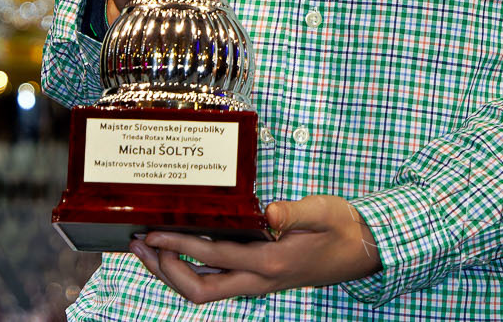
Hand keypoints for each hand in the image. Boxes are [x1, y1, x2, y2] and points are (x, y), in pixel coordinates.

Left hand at [130, 195, 379, 300]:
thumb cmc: (341, 228)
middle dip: (164, 270)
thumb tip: (269, 212)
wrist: (362, 252)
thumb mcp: (322, 212)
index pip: (213, 258)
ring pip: (204, 290)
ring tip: (144, 247)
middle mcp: (258, 280)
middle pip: (199, 290)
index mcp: (271, 264)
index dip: (178, 246)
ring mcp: (255, 282)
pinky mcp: (255, 277)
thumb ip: (294, 213)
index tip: (153, 233)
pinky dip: (188, 266)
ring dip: (170, 272)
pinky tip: (174, 247)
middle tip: (140, 243)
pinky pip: (214, 280)